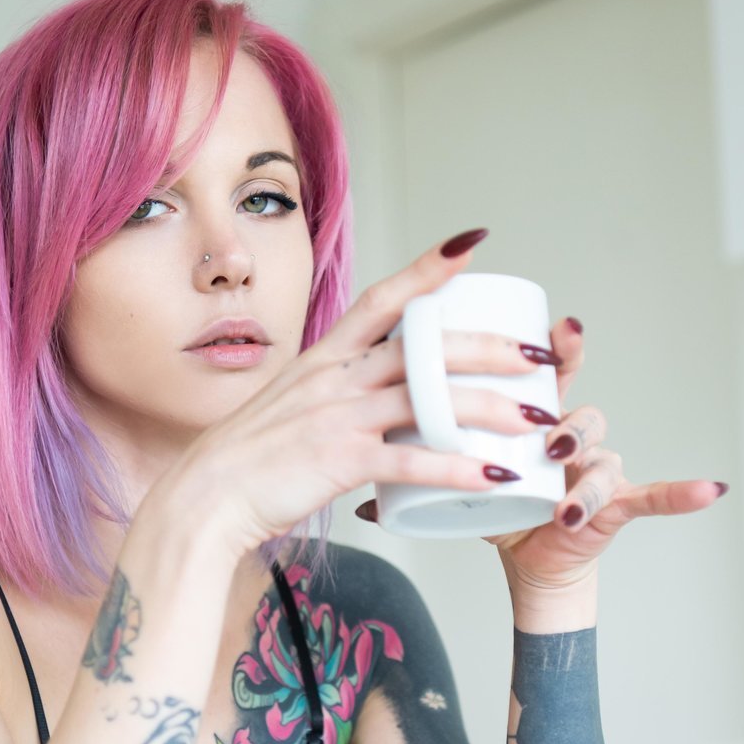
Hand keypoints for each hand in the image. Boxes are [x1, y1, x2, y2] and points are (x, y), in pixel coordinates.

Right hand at [166, 230, 574, 561]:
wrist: (203, 498)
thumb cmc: (248, 459)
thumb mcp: (290, 405)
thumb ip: (331, 392)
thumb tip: (369, 391)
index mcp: (324, 358)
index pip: (383, 298)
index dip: (429, 270)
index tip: (471, 245)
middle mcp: (335, 376)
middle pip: (426, 347)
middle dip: (492, 348)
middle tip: (541, 356)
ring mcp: (338, 415)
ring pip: (431, 398)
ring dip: (494, 408)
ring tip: (539, 420)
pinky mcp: (340, 460)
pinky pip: (413, 459)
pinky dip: (460, 468)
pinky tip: (496, 476)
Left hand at [354, 316, 729, 590]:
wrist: (525, 557)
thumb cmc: (489, 503)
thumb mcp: (444, 474)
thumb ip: (405, 459)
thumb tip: (348, 472)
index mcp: (530, 411)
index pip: (544, 366)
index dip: (554, 344)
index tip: (554, 324)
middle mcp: (569, 429)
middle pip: (576, 402)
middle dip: (564, 403)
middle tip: (545, 415)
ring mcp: (595, 465)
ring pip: (601, 448)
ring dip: (586, 457)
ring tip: (563, 465)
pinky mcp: (614, 504)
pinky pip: (652, 495)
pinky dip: (681, 493)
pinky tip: (709, 489)